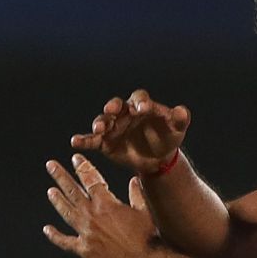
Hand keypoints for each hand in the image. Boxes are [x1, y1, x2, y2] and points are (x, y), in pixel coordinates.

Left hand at [43, 155, 158, 257]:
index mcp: (106, 204)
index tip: (75, 159)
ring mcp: (86, 233)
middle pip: (72, 192)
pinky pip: (65, 242)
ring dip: (57, 200)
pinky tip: (47, 229)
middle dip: (61, 177)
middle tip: (51, 165)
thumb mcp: (143, 211)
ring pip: (66, 212)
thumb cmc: (147, 237)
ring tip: (50, 191)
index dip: (82, 168)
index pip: (90, 180)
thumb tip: (133, 180)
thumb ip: (135, 195)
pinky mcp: (84, 250)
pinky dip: (55, 236)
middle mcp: (92, 216)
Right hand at [69, 90, 189, 174]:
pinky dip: (83, 140)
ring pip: (103, 122)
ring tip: (98, 129)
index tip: (143, 108)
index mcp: (142, 105)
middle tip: (111, 110)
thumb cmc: (168, 137)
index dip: (141, 102)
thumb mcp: (177, 129)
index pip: (139, 99)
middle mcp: (124, 113)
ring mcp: (113, 127)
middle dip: (113, 107)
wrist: (158, 158)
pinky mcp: (105, 143)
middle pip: (116, 106)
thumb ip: (180, 119)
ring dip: (99, 123)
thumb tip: (182, 112)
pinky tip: (75, 141)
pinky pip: (92, 140)